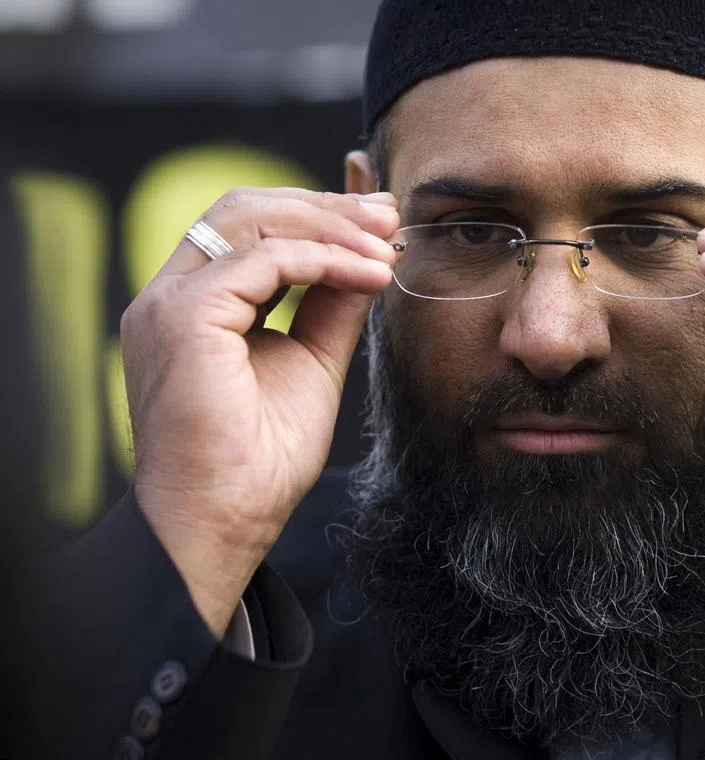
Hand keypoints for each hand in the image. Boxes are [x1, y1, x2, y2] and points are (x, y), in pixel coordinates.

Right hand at [121, 188, 398, 635]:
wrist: (225, 522)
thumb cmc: (260, 462)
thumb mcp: (312, 363)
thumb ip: (332, 307)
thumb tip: (370, 258)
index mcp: (193, 305)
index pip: (248, 228)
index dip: (317, 214)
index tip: (379, 223)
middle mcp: (170, 295)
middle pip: (246, 208)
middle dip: (325, 206)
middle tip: (389, 217)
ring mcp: (169, 304)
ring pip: (250, 220)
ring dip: (330, 226)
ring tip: (387, 246)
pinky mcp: (183, 319)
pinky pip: (262, 260)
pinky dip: (324, 258)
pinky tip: (370, 274)